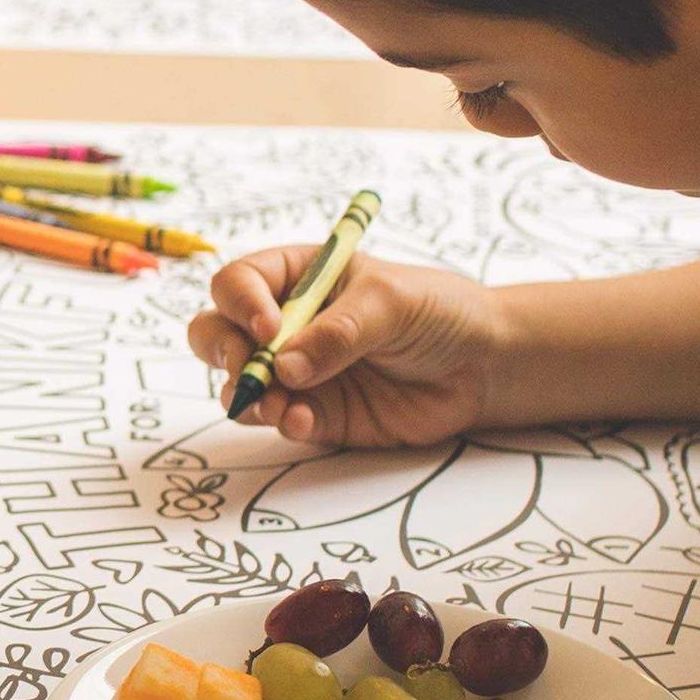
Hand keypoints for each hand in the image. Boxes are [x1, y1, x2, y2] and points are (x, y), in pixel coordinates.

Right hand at [188, 247, 503, 445]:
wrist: (481, 366)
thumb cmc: (437, 312)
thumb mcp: (391, 302)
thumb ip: (339, 332)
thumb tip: (285, 366)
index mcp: (299, 276)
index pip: (240, 282)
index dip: (242, 304)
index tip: (269, 328)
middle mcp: (287, 323)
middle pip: (218, 332)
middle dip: (225, 352)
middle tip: (253, 370)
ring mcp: (297, 371)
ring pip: (239, 382)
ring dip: (250, 395)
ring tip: (282, 405)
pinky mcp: (317, 413)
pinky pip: (278, 420)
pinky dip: (282, 422)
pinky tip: (306, 422)